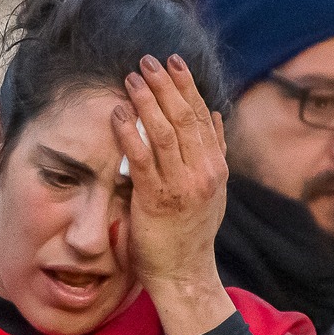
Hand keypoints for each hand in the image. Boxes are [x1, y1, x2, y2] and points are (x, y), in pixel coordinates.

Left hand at [115, 53, 235, 334]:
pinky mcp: (157, 200)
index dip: (186, 86)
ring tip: (131, 79)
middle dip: (165, 84)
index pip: (201, 115)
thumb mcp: (212, 190)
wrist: (185, 274)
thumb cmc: (190, 233)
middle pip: (184, 117)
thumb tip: (214, 117)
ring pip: (165, 133)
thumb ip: (211, 153)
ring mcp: (182, 186)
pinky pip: (142, 159)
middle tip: (147, 60)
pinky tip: (117, 115)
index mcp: (215, 166)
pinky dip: (130, 134)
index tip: (172, 62)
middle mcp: (203, 172)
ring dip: (147, 102)